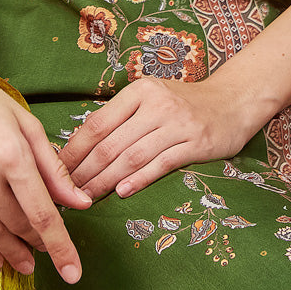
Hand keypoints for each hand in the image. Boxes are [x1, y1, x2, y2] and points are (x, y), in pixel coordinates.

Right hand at [0, 71, 90, 282]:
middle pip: (19, 226)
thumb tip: (80, 202)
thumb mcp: (25, 124)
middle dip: (38, 244)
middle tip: (50, 252)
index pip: (42, 213)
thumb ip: (54, 167)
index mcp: (11, 155)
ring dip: (13, 253)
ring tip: (27, 264)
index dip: (61, 246)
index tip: (74, 273)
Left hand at [60, 76, 251, 201]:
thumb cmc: (185, 103)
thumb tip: (82, 146)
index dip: (74, 149)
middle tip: (65, 193)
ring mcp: (177, 124)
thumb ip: (123, 116)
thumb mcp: (152, 97)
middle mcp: (156, 104)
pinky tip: (121, 193)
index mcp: (139, 91)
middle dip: (84, 172)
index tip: (56, 170)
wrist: (233, 100)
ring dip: (105, 181)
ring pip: (131, 157)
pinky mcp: (195, 143)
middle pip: (111, 144)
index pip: (97, 123)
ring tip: (86, 198)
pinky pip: (161, 164)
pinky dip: (139, 180)